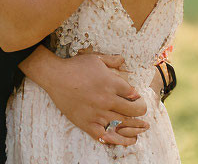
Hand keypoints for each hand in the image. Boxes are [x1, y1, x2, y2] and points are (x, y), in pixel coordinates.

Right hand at [27, 51, 148, 146]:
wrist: (55, 77)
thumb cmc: (76, 66)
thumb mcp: (96, 58)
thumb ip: (112, 60)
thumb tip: (123, 60)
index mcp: (111, 83)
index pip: (134, 95)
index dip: (137, 97)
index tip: (136, 98)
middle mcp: (107, 100)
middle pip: (133, 111)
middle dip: (140, 112)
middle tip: (142, 113)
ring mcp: (97, 113)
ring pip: (123, 125)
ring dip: (135, 128)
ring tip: (141, 130)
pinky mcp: (87, 123)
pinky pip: (106, 136)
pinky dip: (117, 140)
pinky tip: (126, 140)